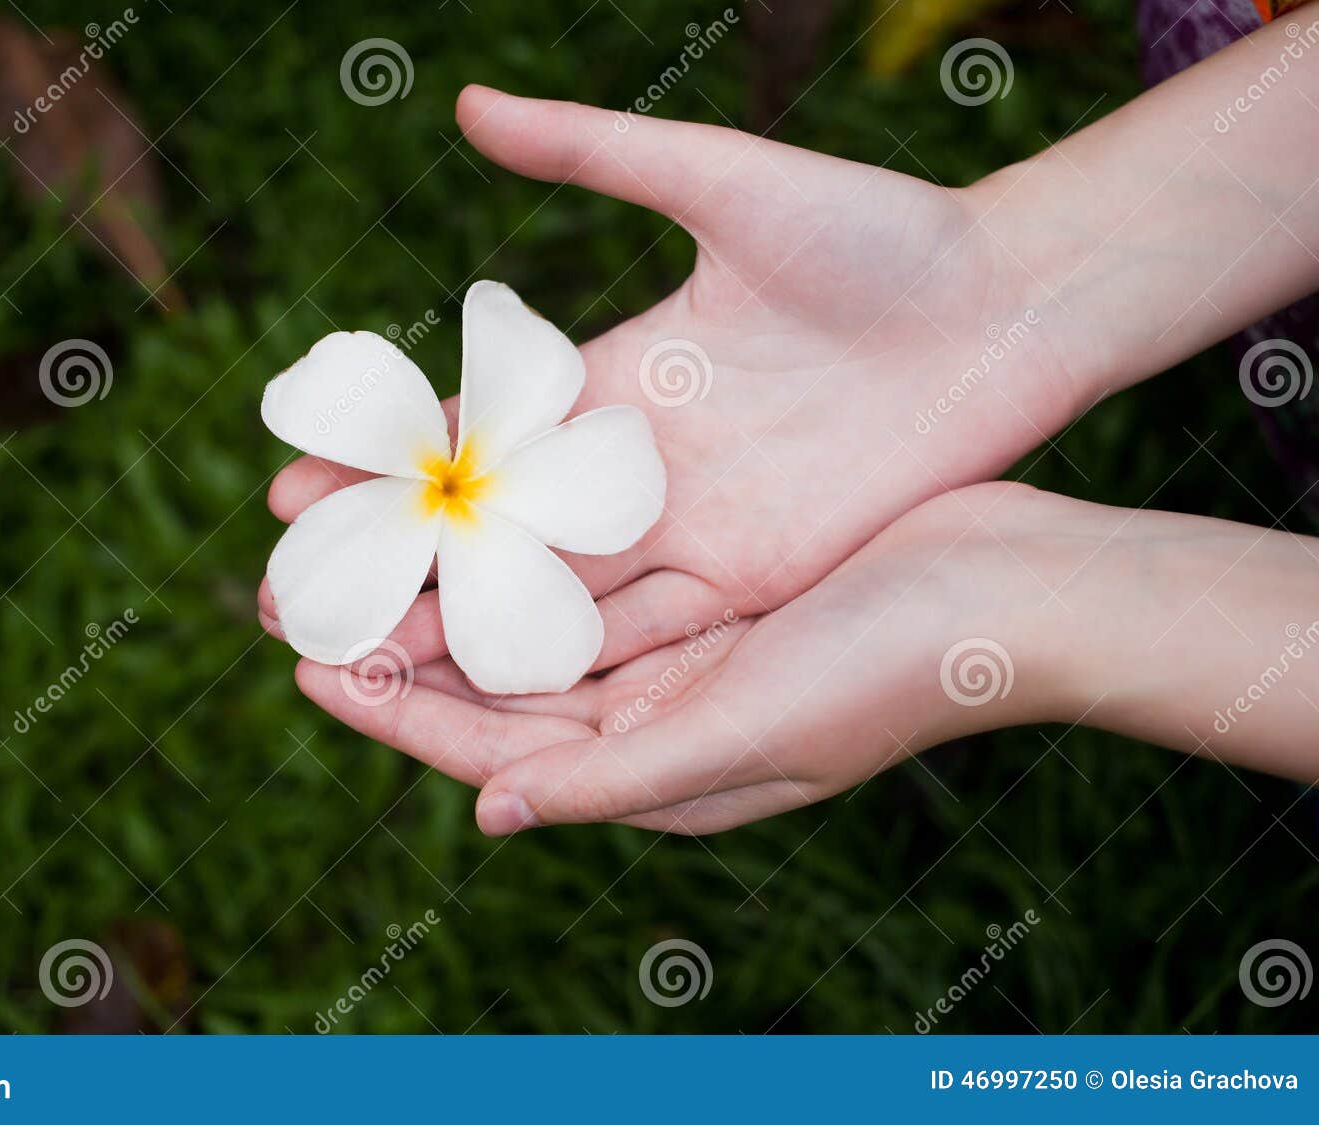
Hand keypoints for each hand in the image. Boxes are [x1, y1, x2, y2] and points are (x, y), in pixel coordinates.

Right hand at [261, 85, 1076, 676]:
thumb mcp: (720, 181)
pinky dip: (567, 659)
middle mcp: (639, 464)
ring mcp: (694, 526)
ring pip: (552, 591)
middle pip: (492, 532)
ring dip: (458, 630)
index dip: (384, 468)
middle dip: (392, 570)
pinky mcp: (755, 576)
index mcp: (617, 375)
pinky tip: (483, 693)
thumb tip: (461, 103)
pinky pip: (646, 630)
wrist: (1007, 306)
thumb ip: (592, 152)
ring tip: (359, 662)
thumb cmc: (876, 234)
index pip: (473, 434)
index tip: (291, 487)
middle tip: (289, 601)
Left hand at [295, 482, 1318, 833]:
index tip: (307, 663)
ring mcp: (680, 653)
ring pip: (531, 624)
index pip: (492, 752)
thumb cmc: (894, 669)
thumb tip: (492, 816)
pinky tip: (473, 501)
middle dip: (400, 644)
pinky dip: (525, 542)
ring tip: (366, 540)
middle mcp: (657, 721)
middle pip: (494, 688)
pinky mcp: (706, 587)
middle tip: (303, 592)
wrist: (1015, 589)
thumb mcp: (749, 731)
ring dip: (448, 586)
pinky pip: (588, 569)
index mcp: (658, 771)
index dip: (395, 712)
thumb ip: (620, 778)